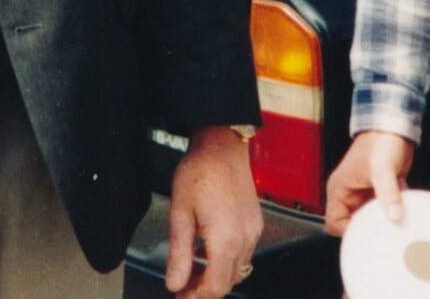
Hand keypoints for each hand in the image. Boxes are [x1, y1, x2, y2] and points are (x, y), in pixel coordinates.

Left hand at [164, 126, 263, 297]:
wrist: (221, 145)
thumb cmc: (200, 172)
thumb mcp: (180, 214)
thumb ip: (178, 254)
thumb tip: (174, 283)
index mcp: (225, 240)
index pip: (215, 287)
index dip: (197, 298)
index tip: (181, 297)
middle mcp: (245, 239)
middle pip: (228, 282)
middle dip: (204, 289)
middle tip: (182, 286)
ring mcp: (253, 231)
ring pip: (237, 270)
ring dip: (215, 275)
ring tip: (192, 268)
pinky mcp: (255, 224)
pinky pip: (243, 253)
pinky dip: (225, 259)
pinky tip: (207, 250)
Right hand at [323, 131, 413, 236]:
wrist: (394, 128)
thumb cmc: (380, 142)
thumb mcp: (383, 168)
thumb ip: (388, 193)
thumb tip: (394, 217)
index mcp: (340, 189)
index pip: (335, 223)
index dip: (350, 231)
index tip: (370, 231)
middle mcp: (350, 194)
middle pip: (354, 224)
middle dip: (371, 227)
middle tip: (387, 226)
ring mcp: (364, 194)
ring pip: (371, 219)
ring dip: (384, 219)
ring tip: (397, 214)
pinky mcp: (378, 193)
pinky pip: (384, 211)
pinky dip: (395, 211)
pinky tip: (404, 203)